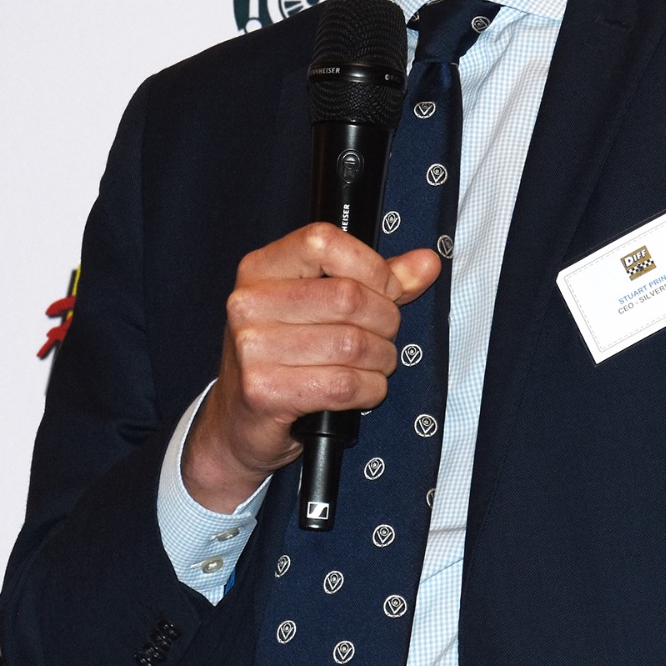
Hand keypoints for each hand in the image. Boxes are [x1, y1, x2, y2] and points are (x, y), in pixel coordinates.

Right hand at [182, 222, 441, 512]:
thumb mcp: (323, 307)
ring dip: (380, 360)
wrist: (238, 423)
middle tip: (384, 338)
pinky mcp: (263, 391)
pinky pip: (343, 384)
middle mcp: (248, 302)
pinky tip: (362, 390)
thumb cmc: (285, 357)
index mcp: (260, 268)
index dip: (371, 267)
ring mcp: (251, 348)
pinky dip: (369, 389)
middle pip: (348, 297)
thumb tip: (426, 263)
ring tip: (374, 365)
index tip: (386, 292)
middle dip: (385, 322)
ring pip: (352, 344)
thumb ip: (378, 280)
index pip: (325, 242)